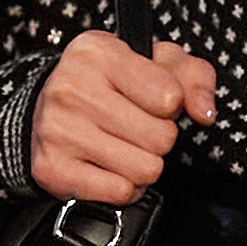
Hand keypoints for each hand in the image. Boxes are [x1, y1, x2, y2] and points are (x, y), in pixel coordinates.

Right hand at [30, 30, 215, 203]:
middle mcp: (72, 88)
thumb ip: (193, 78)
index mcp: (98, 53)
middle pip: (161, 138)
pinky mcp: (53, 169)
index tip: (150, 102)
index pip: (170, 97)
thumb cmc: (106, 85)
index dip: (169, 106)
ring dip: (142, 165)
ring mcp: (58, 130)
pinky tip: (109, 167)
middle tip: (135, 128)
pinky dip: (123, 187)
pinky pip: (120, 192)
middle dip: (158, 138)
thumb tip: (203, 113)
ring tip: (123, 147)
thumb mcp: (154, 63)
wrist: (43, 111)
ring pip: (145, 169)